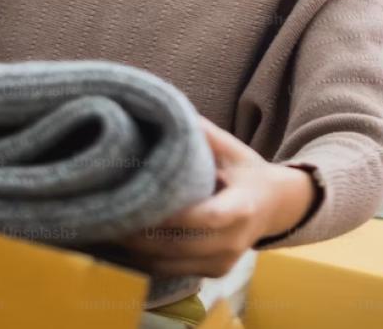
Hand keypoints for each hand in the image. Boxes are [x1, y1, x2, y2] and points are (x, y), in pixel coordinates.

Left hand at [115, 116, 315, 277]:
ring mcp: (224, 262)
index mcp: (242, 207)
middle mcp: (234, 241)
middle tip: (106, 216)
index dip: (173, 217)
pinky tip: (122, 244)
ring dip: (136, 252)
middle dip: (141, 235)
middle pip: (180, 246)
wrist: (276, 206)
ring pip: (170, 264)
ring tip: (106, 230)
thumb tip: (165, 109)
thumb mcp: (231, 149)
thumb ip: (201, 134)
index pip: (206, 217)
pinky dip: (145, 260)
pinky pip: (172, 271)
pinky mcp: (213, 274)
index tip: (139, 203)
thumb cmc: (247, 172)